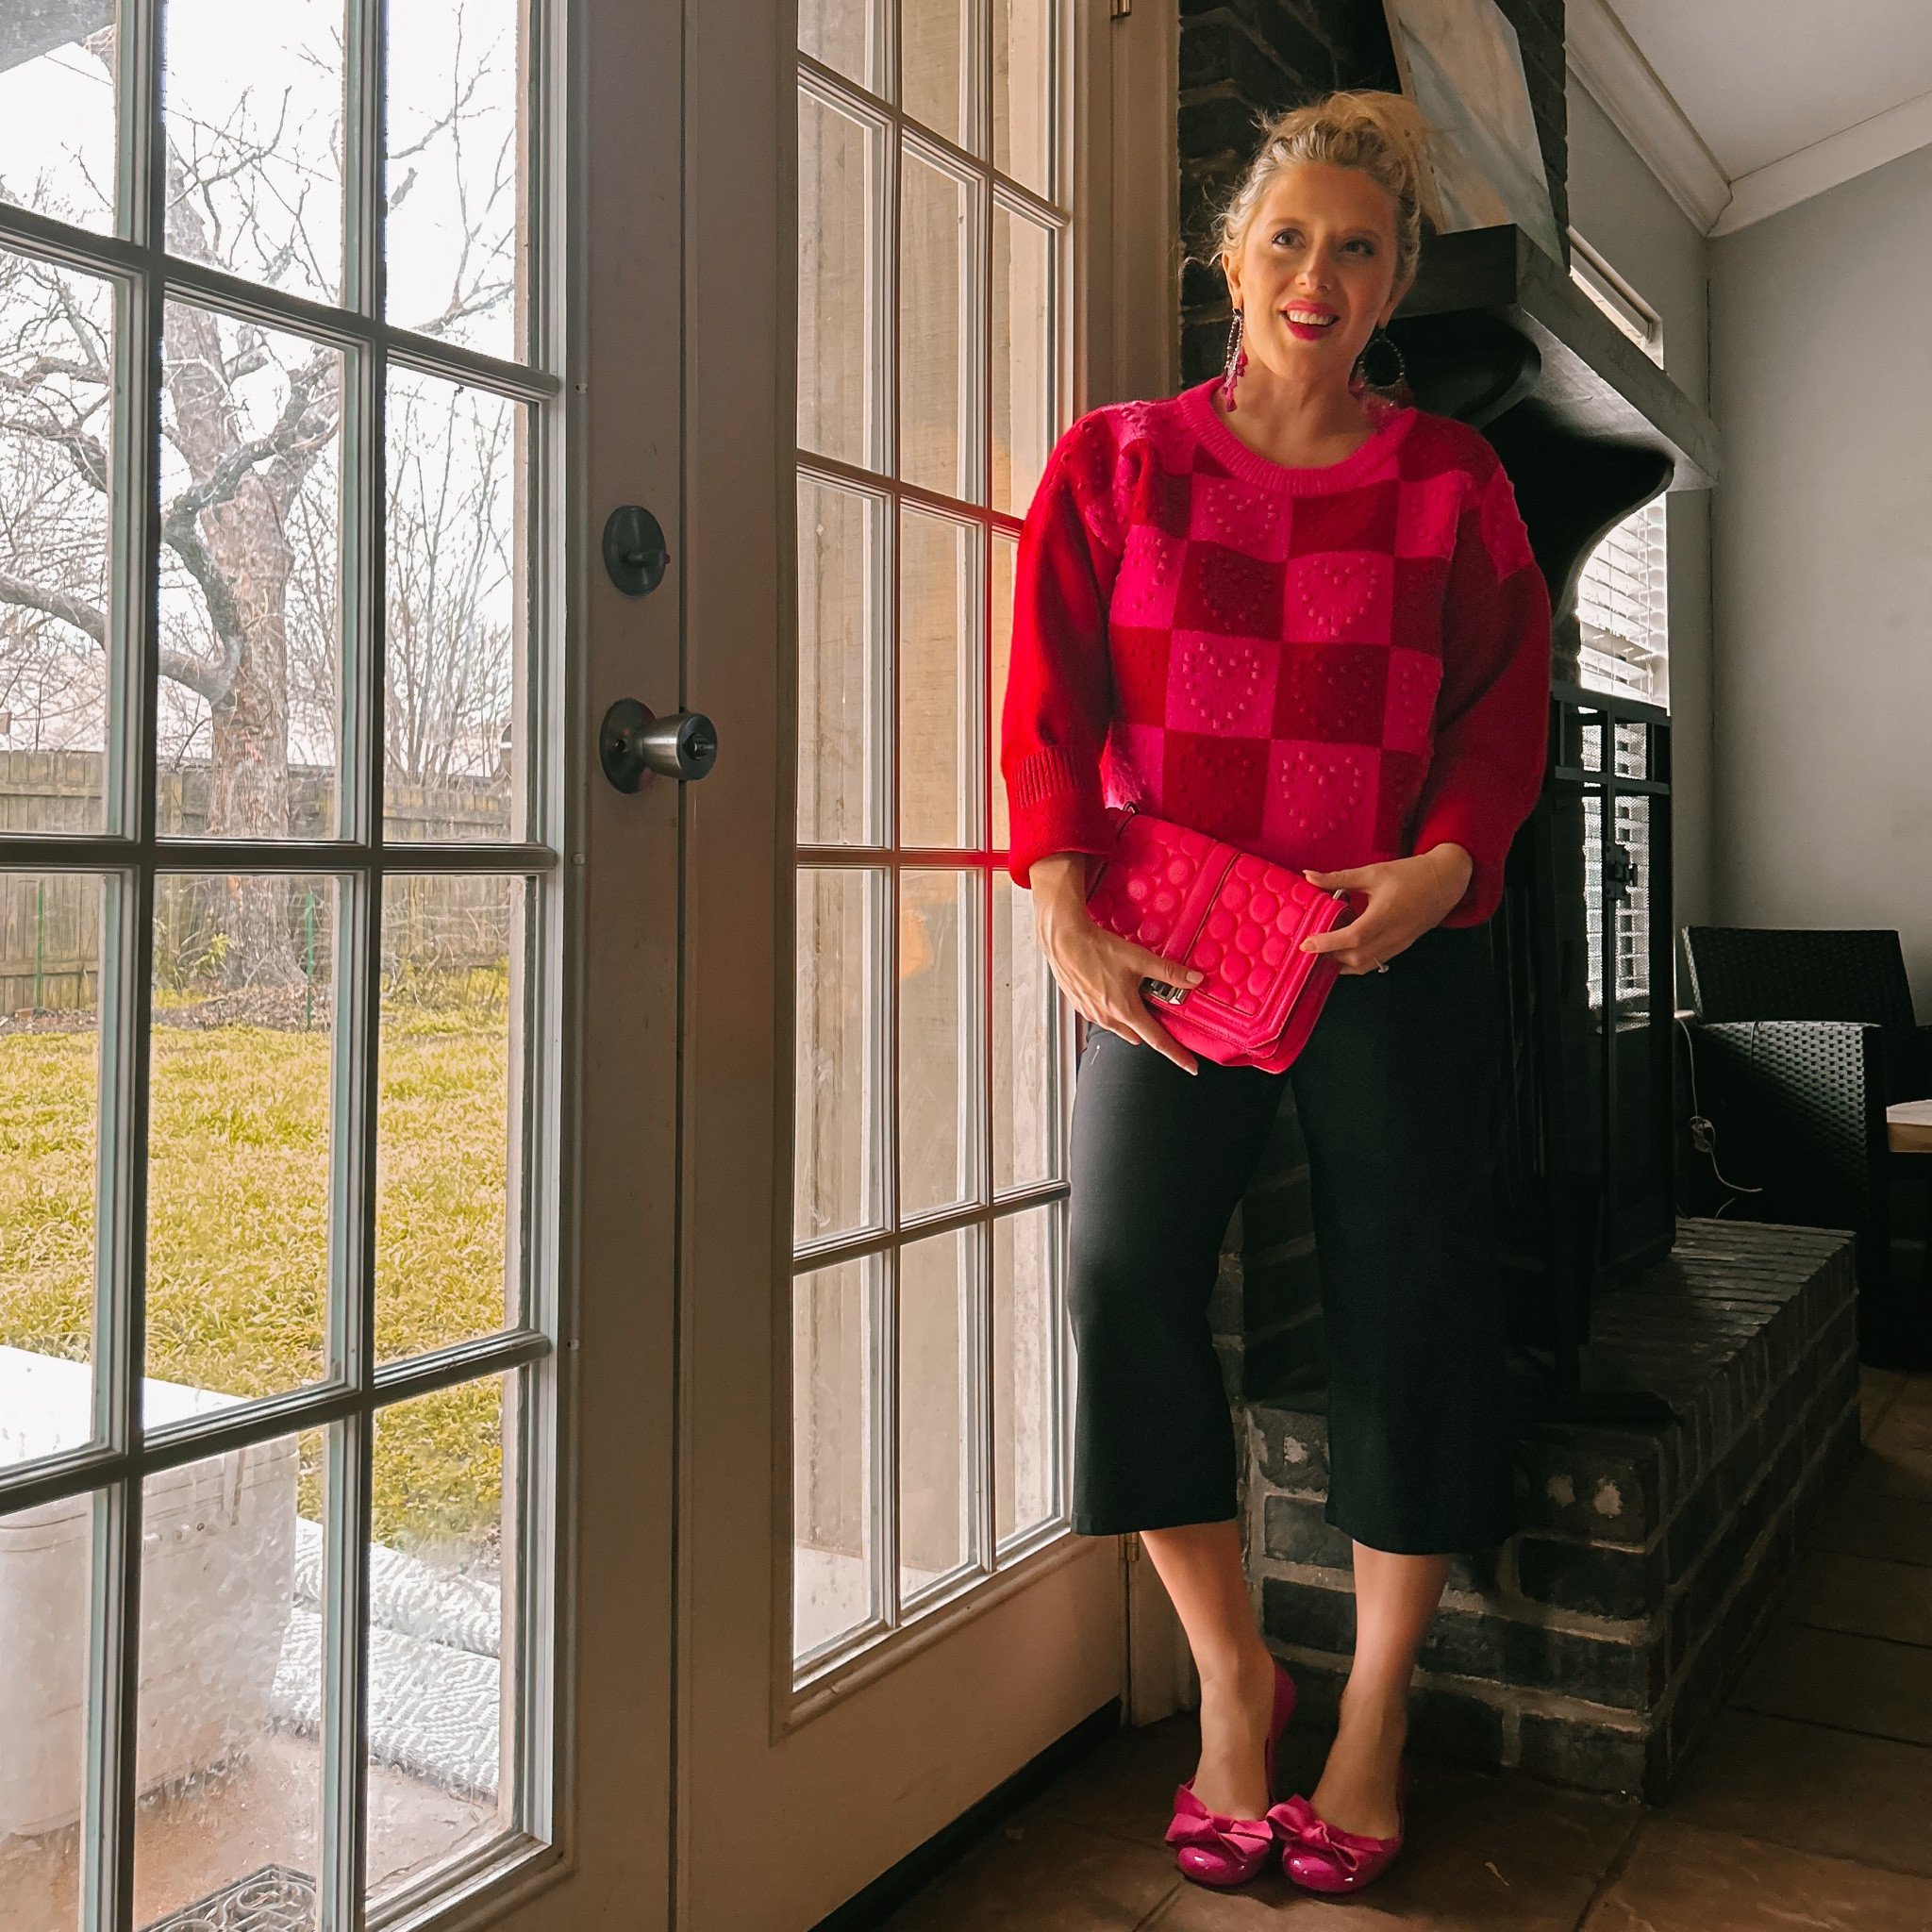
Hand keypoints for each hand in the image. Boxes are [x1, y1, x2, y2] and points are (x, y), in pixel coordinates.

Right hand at [1027, 853, 1201, 1073]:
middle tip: (1157, 1005)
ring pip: (1121, 1027)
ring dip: (1131, 1017)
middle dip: (1151, 1027)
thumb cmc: (1097, 949)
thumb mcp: (1141, 959)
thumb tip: (1194, 980)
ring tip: (1131, 990)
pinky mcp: (1081, 1007)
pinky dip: (1113, 1009)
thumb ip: (1170, 973)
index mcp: (1125, 1010)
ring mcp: (1093, 1015)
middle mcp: (1108, 1018)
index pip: (1158, 1041)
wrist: (1064, 941)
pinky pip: (1104, 1017)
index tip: (1190, 1066)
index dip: (1178, 1055)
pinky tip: (1112, 987)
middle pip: (1139, 1035)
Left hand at [1298, 844, 1472, 975]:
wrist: (1445, 882)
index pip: (1352, 937)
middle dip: (1329, 957)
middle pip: (1356, 958)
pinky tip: (1342, 953)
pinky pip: (1374, 962)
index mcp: (1384, 915)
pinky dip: (1355, 963)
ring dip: (1341, 963)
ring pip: (1364, 965)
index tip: (1306, 945)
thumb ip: (1338, 878)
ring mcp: (1398, 944)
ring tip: (1322, 953)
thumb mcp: (1372, 872)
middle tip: (1309, 949)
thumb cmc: (1409, 874)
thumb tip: (1308, 875)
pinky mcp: (1401, 947)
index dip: (1327, 943)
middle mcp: (1392, 935)